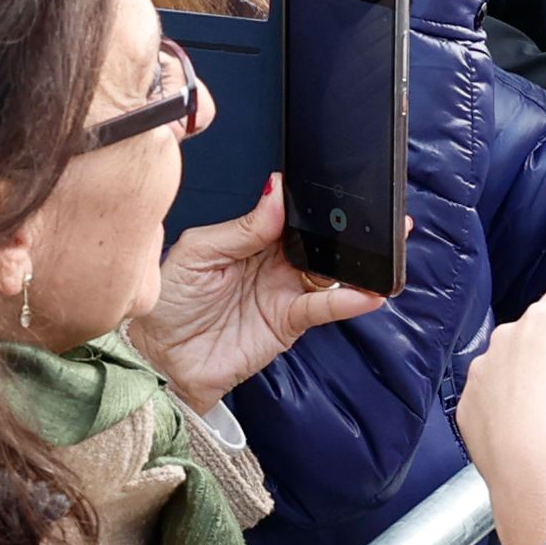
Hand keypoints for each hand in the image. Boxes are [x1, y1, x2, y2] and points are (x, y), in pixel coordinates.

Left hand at [129, 178, 389, 411]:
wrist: (161, 357)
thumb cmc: (170, 302)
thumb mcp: (199, 252)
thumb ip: (242, 227)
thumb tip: (276, 192)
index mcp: (251, 235)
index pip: (291, 212)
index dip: (314, 201)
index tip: (337, 187)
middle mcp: (273, 260)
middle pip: (319, 238)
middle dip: (349, 226)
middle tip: (378, 213)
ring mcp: (284, 290)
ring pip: (330, 270)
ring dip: (359, 261)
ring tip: (384, 248)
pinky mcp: (289, 321)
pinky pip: (324, 307)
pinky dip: (348, 300)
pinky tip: (366, 293)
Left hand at [456, 285, 545, 544]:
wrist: (534, 470)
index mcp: (545, 324)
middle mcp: (506, 340)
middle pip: (540, 336)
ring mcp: (483, 373)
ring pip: (517, 370)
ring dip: (541, 384)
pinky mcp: (469, 406)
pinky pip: (496, 399)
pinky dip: (514, 408)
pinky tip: (537, 432)